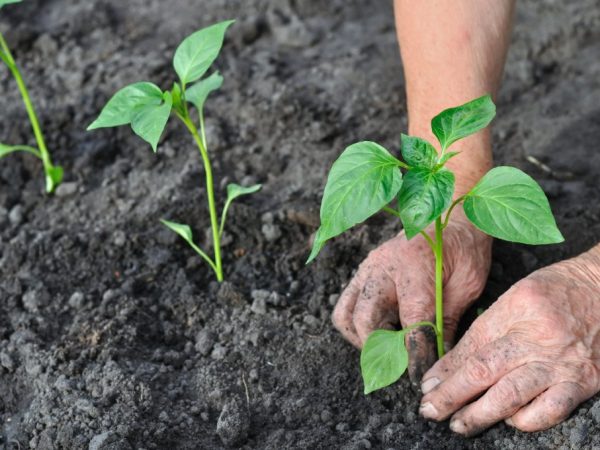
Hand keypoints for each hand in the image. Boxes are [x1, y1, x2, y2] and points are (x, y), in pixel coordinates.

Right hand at [332, 211, 491, 382]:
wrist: (450, 215)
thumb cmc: (464, 248)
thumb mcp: (468, 285)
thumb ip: (448, 321)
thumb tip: (439, 359)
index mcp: (415, 269)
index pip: (411, 323)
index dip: (414, 355)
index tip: (418, 378)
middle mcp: (384, 267)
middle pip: (366, 321)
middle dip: (382, 350)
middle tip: (400, 365)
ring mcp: (368, 268)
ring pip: (346, 315)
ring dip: (362, 339)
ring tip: (387, 347)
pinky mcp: (362, 272)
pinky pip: (346, 304)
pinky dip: (357, 324)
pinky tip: (382, 329)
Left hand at [419, 247, 599, 435]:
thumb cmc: (554, 291)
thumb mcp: (513, 300)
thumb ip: (483, 332)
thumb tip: (450, 366)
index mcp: (515, 311)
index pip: (471, 348)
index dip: (445, 372)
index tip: (427, 388)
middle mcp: (537, 338)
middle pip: (484, 373)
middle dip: (452, 397)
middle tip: (431, 411)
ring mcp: (562, 363)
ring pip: (512, 397)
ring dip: (481, 415)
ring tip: (460, 424)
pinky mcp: (584, 382)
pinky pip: (551, 410)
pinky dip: (527, 421)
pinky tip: (510, 421)